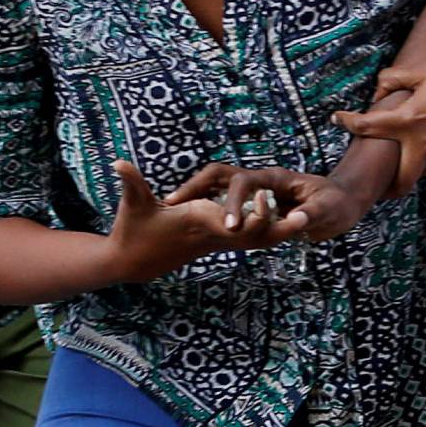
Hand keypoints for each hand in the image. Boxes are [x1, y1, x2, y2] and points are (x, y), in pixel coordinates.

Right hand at [102, 160, 316, 283]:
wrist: (133, 263)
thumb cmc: (131, 232)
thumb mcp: (131, 206)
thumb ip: (131, 183)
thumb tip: (119, 163)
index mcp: (199, 222)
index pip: (233, 220)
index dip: (252, 212)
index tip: (268, 198)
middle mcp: (214, 233)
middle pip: (255, 235)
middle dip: (280, 228)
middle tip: (307, 218)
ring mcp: (217, 239)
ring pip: (256, 240)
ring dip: (279, 232)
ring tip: (306, 222)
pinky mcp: (217, 240)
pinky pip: (248, 240)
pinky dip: (266, 233)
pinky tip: (284, 226)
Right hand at [163, 162, 368, 242]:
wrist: (340, 202)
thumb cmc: (335, 203)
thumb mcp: (329, 210)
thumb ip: (314, 214)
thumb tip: (301, 220)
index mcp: (274, 178)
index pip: (244, 182)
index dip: (234, 202)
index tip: (230, 227)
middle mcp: (258, 181)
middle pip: (218, 175)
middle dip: (196, 188)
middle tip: (173, 204)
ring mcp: (251, 190)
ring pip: (214, 184)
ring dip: (193, 192)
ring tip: (170, 205)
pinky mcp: (249, 201)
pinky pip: (219, 199)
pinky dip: (201, 203)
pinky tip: (184, 214)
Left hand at [333, 41, 425, 192]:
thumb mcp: (422, 70)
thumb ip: (394, 80)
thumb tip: (379, 91)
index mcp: (410, 120)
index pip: (368, 127)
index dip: (348, 123)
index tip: (338, 119)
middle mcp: (424, 143)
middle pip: (399, 181)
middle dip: (387, 186)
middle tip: (378, 182)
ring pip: (419, 172)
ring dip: (408, 169)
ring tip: (402, 158)